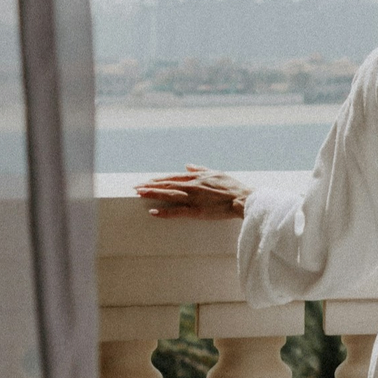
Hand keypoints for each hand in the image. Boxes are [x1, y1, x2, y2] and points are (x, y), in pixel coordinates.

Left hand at [134, 165, 252, 219]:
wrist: (243, 199)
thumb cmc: (232, 187)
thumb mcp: (216, 173)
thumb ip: (200, 169)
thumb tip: (187, 165)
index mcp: (197, 177)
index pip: (173, 177)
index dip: (158, 179)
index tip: (146, 181)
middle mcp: (192, 186)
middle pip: (167, 185)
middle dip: (150, 186)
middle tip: (135, 187)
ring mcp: (193, 198)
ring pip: (169, 195)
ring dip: (153, 194)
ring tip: (138, 194)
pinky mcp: (197, 211)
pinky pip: (177, 211)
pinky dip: (164, 212)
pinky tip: (152, 211)